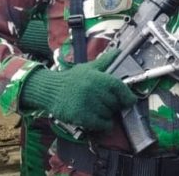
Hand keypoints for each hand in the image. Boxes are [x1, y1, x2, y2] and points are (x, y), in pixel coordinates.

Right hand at [18, 49, 136, 132]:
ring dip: (107, 116)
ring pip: (108, 114)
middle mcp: (95, 90)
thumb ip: (105, 61)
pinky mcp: (80, 116)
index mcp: (100, 78)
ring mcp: (87, 103)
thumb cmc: (72, 79)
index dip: (128, 97)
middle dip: (114, 106)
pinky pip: (99, 124)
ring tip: (100, 111)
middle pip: (115, 104)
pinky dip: (103, 125)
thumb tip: (118, 52)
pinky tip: (101, 123)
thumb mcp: (89, 67)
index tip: (129, 101)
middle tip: (108, 106)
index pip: (121, 89)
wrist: (49, 89)